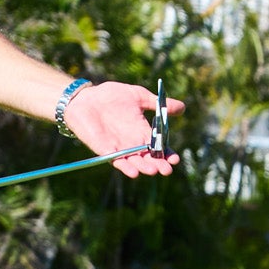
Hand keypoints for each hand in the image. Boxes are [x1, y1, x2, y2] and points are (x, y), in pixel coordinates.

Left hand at [63, 81, 182, 179]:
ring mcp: (119, 147)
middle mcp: (133, 142)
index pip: (158, 146)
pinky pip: (117, 161)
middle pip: (148, 158)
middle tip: (167, 170)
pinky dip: (125, 167)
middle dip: (158, 164)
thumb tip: (182, 107)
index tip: (175, 159)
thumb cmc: (111, 96)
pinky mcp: (105, 149)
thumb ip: (158, 104)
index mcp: (142, 131)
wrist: (86, 97)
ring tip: (153, 171)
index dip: (167, 154)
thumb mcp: (138, 96)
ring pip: (134, 162)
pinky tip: (134, 173)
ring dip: (143, 168)